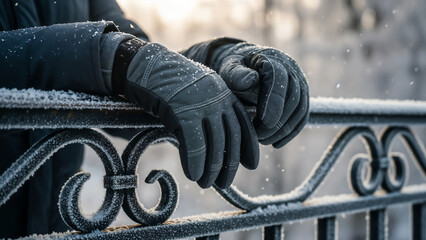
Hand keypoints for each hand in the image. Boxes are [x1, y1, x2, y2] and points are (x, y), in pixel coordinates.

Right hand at [111, 39, 258, 187]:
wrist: (146, 69)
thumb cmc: (170, 88)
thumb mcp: (197, 100)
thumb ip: (210, 118)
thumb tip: (217, 149)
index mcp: (225, 94)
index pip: (244, 124)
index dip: (249, 147)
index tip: (251, 165)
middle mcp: (218, 99)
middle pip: (231, 138)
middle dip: (229, 164)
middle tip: (224, 183)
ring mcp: (202, 105)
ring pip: (214, 144)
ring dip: (211, 169)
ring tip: (205, 183)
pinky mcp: (183, 111)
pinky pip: (194, 144)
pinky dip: (194, 163)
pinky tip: (192, 175)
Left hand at [183, 38, 308, 147]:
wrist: (243, 69)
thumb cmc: (234, 71)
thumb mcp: (229, 69)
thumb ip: (237, 74)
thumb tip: (251, 80)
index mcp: (271, 59)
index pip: (278, 79)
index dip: (273, 102)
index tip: (263, 123)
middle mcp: (291, 69)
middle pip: (293, 97)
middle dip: (278, 122)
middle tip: (260, 137)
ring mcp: (299, 83)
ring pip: (300, 109)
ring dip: (284, 130)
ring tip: (264, 141)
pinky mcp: (301, 97)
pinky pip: (302, 117)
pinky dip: (291, 132)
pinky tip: (276, 144)